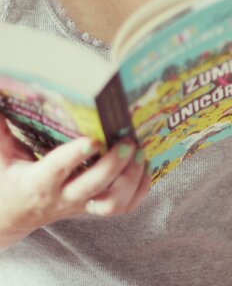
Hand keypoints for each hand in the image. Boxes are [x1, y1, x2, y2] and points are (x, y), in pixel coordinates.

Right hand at [0, 113, 150, 242]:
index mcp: (38, 182)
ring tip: (140, 151)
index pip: (57, 169)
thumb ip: (0, 126)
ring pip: (113, 202)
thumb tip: (2, 87)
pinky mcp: (96, 208)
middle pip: (94, 187)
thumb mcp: (1, 153)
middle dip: (113, 164)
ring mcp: (83, 205)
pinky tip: (146, 165)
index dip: (75, 156)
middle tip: (128, 141)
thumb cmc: (8, 178)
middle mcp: (64, 196)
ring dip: (132, 178)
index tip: (93, 140)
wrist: (13, 215)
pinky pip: (125, 206)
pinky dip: (141, 188)